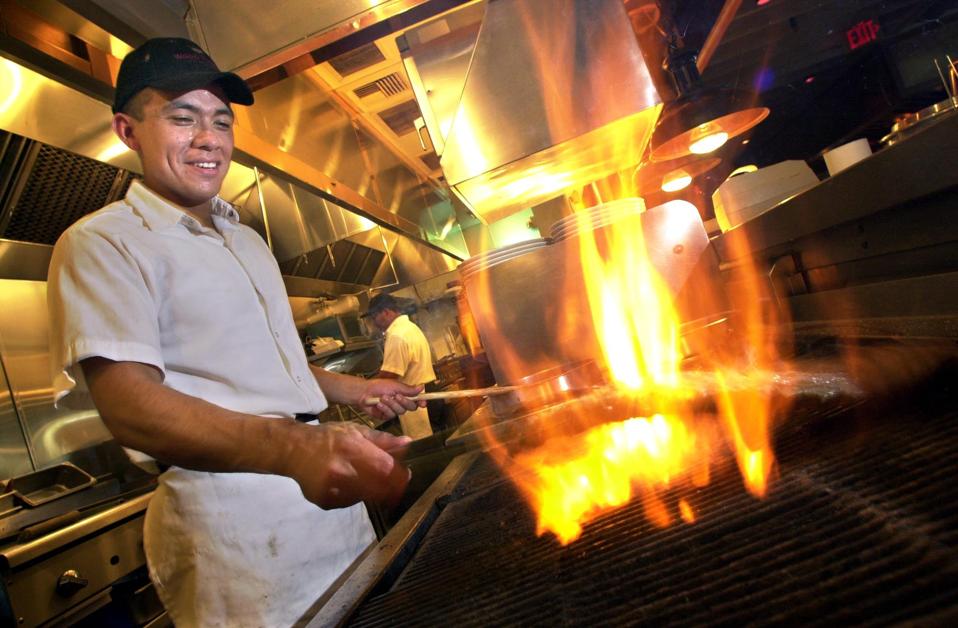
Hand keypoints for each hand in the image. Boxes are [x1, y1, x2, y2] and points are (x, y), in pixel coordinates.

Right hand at [286, 422, 411, 508]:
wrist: (294, 450)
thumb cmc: (328, 437)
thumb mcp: (356, 431)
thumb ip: (382, 440)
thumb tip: (408, 444)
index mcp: (353, 449)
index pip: (387, 469)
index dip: (401, 475)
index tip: (405, 475)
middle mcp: (343, 471)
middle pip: (381, 488)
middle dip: (391, 486)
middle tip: (390, 481)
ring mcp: (333, 489)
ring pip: (367, 496)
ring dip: (372, 490)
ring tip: (361, 476)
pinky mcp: (326, 501)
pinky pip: (351, 502)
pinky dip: (355, 494)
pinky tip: (345, 482)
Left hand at [358, 379, 425, 420]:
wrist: (363, 393)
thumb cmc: (378, 386)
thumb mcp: (395, 385)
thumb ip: (409, 389)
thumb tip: (422, 387)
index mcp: (405, 394)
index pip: (417, 400)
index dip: (421, 402)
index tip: (423, 403)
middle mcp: (401, 403)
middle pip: (411, 407)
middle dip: (404, 401)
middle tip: (396, 396)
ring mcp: (394, 410)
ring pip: (400, 411)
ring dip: (391, 404)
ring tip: (383, 397)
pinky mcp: (386, 416)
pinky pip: (390, 415)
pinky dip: (384, 408)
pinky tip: (379, 404)